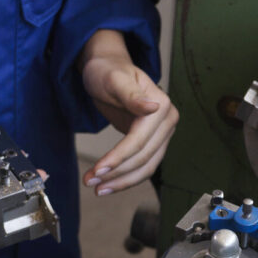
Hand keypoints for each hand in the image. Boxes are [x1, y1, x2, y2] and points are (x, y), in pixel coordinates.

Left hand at [80, 29, 176, 195]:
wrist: (108, 69)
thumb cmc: (109, 71)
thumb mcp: (115, 79)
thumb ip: (132, 95)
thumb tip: (153, 107)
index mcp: (161, 106)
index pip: (140, 141)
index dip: (119, 157)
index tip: (99, 169)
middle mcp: (166, 121)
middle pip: (144, 158)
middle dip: (117, 173)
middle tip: (91, 182)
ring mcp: (161, 134)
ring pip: (145, 167)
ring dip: (121, 181)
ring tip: (96, 188)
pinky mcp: (151, 143)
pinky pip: (141, 166)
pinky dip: (124, 177)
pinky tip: (107, 184)